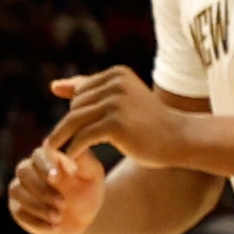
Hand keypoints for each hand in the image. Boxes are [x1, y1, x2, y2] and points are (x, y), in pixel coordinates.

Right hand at [7, 139, 104, 233]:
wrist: (84, 216)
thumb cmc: (89, 189)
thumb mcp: (93, 174)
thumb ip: (84, 160)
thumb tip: (72, 148)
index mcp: (46, 157)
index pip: (38, 154)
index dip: (45, 165)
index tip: (57, 177)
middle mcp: (28, 170)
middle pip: (23, 172)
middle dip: (42, 188)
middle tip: (63, 203)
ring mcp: (20, 189)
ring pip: (17, 191)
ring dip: (37, 205)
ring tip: (59, 217)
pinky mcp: (17, 209)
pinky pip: (19, 213)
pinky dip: (37, 221)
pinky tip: (54, 227)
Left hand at [44, 67, 194, 167]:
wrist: (180, 139)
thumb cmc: (149, 123)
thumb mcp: (120, 101)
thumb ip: (89, 90)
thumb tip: (53, 86)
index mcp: (116, 75)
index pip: (81, 93)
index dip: (75, 114)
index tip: (69, 133)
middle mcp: (115, 84)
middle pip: (76, 106)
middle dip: (68, 127)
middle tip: (61, 146)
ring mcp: (116, 102)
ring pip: (75, 121)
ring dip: (62, 138)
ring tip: (55, 153)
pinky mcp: (116, 123)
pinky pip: (83, 136)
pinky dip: (74, 148)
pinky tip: (72, 159)